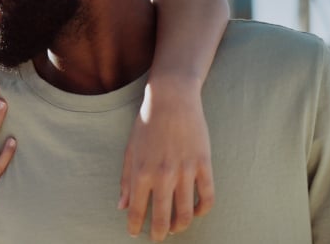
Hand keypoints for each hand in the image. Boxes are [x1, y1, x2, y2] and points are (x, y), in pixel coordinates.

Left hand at [119, 76, 214, 241]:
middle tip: (158, 238)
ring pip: (186, 213)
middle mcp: (162, 175)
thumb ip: (126, 180)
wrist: (171, 99)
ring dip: (180, 226)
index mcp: (141, 172)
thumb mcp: (130, 150)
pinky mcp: (203, 164)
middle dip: (159, 233)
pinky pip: (207, 196)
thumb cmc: (146, 123)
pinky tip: (196, 212)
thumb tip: (122, 206)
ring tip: (175, 228)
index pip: (137, 211)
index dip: (136, 227)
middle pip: (162, 217)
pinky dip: (202, 210)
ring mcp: (185, 171)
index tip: (135, 234)